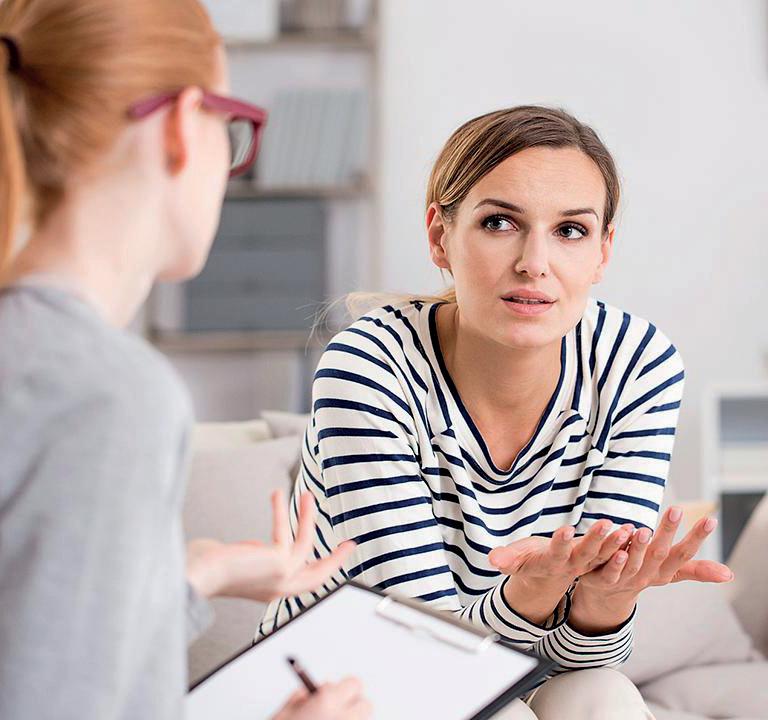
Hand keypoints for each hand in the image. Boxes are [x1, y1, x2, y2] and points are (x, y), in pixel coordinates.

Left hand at [186, 489, 354, 601]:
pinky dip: (284, 511)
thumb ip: (251, 554)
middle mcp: (279, 588)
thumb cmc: (204, 567)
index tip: (326, 558)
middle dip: (336, 559)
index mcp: (269, 590)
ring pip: (307, 546)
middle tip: (350, 545)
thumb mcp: (237, 562)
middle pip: (319, 576)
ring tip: (308, 495)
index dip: (317, 568)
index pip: (300, 582)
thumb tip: (255, 545)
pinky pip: (289, 531)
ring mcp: (282, 578)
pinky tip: (277, 494)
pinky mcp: (281, 563)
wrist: (197, 574)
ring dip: (308, 518)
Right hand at [272, 678, 371, 719]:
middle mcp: (344, 719)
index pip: (354, 684)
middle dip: (353, 707)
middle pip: (365, 705)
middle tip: (336, 713)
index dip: (344, 688)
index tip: (336, 693)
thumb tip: (312, 694)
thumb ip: (300, 699)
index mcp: (327, 702)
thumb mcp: (284, 715)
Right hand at [487, 519, 635, 623]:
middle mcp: (571, 566)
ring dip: (616, 543)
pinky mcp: (596, 559)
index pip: (556, 553)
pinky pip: (612, 552)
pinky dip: (624, 543)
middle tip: (606, 524)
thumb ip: (506, 560)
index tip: (566, 530)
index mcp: (550, 564)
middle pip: (585, 555)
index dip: (561, 543)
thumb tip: (493, 559)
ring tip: (627, 529)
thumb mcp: (515, 560)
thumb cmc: (529, 560)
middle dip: (596, 540)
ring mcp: (586, 564)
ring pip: (603, 555)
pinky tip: (634, 529)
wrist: (547, 575)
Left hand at [569, 507, 733, 633]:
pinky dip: (614, 559)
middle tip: (676, 509)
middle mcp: (647, 575)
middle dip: (667, 532)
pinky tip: (617, 547)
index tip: (711, 519)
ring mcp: (625, 578)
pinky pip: (608, 569)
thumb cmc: (644, 573)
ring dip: (640, 546)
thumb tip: (729, 575)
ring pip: (634, 562)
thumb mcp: (669, 572)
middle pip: (659, 553)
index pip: (683, 553)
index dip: (696, 538)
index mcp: (664, 571)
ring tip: (646, 529)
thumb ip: (695, 570)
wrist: (607, 594)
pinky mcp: (602, 579)